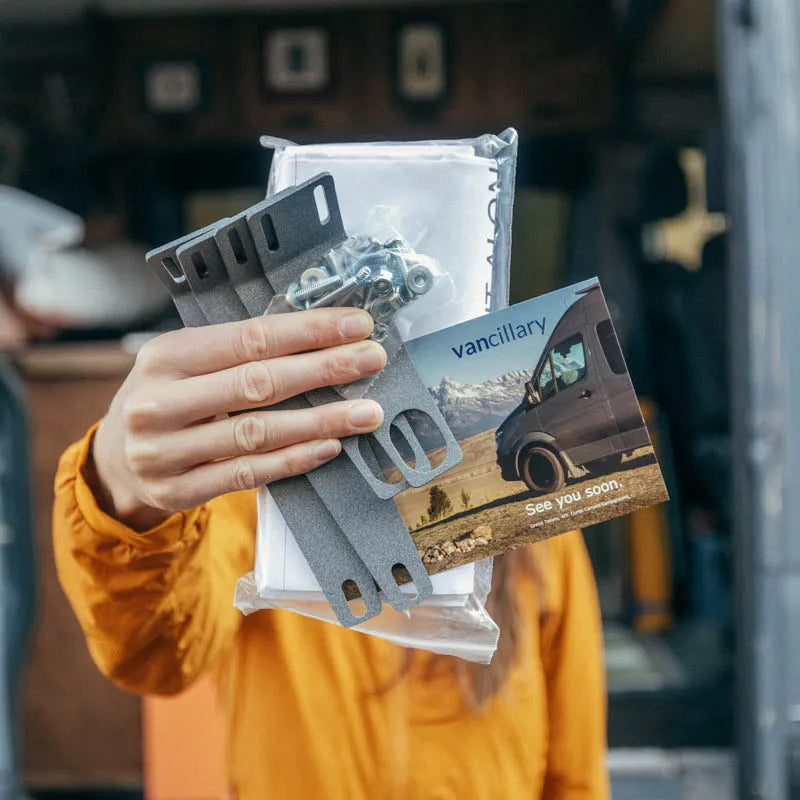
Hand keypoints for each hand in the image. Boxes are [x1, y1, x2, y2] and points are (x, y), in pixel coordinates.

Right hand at [87, 308, 386, 530]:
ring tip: (366, 412)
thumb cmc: (169, 398)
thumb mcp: (185, 363)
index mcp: (165, 355)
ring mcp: (164, 451)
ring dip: (320, 420)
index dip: (309, 331)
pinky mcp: (177, 491)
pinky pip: (247, 474)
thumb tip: (323, 336)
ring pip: (257, 433)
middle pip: (257, 383)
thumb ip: (238, 352)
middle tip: (372, 360)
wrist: (114, 460)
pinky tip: (330, 447)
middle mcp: (159, 402)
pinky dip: (292, 460)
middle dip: (323, 369)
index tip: (358, 325)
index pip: (250, 337)